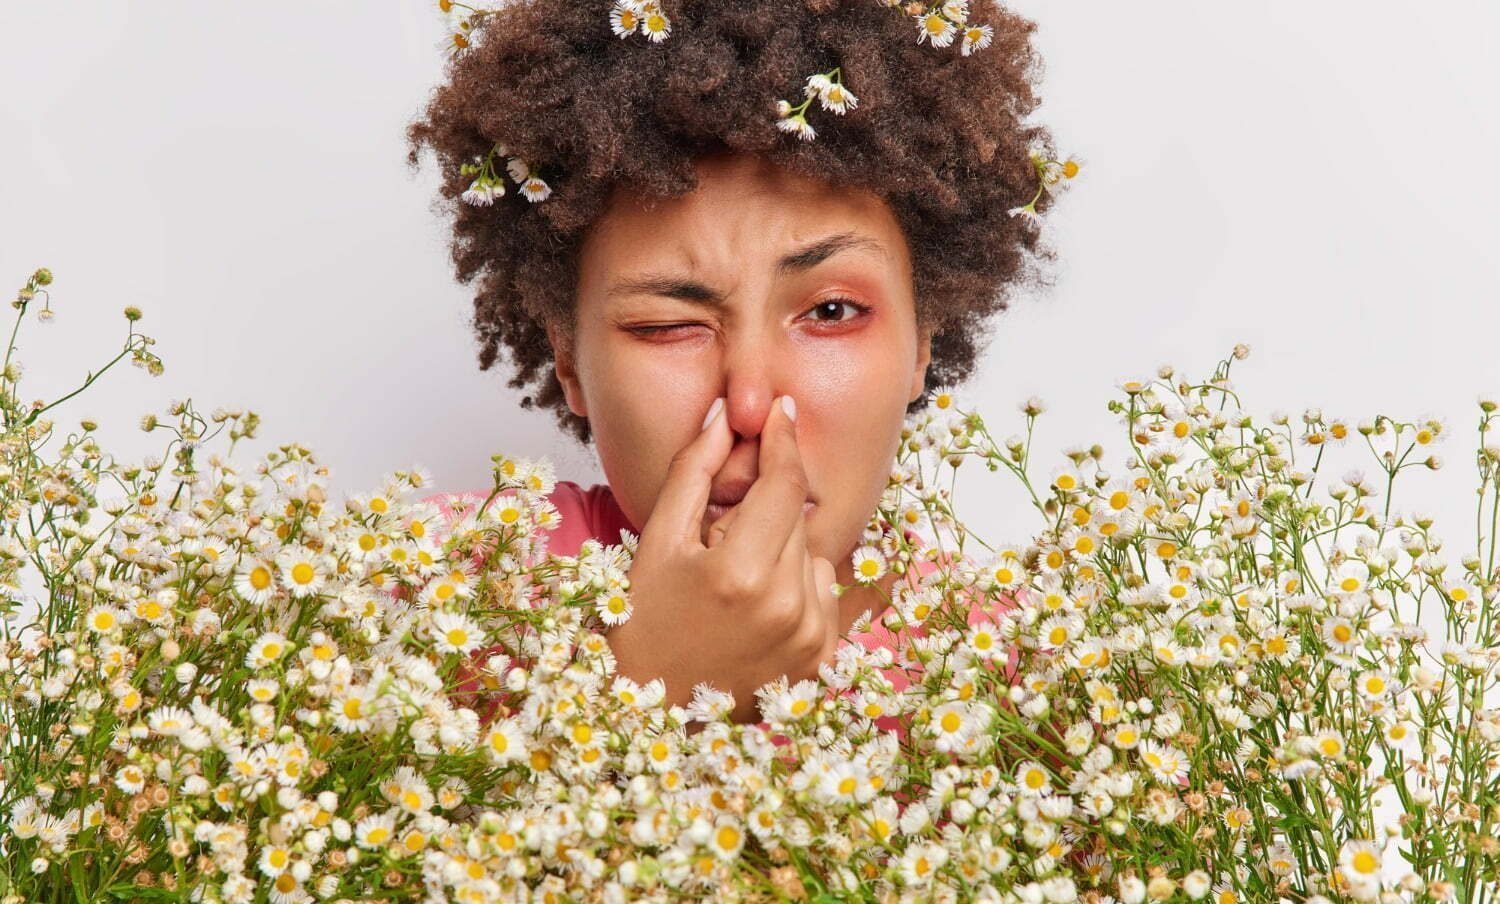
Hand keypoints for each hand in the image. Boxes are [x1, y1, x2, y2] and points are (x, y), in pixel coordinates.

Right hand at [606, 395, 839, 724]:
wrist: (647, 710)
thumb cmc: (642, 620)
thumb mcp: (657, 540)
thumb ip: (693, 470)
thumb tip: (726, 414)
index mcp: (741, 574)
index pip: (784, 484)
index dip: (782, 440)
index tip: (781, 408)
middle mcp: (786, 608)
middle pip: (796, 518)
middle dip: (762, 513)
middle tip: (717, 544)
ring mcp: (808, 639)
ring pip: (813, 554)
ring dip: (780, 552)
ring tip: (733, 585)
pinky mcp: (820, 661)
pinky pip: (824, 593)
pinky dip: (796, 587)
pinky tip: (755, 609)